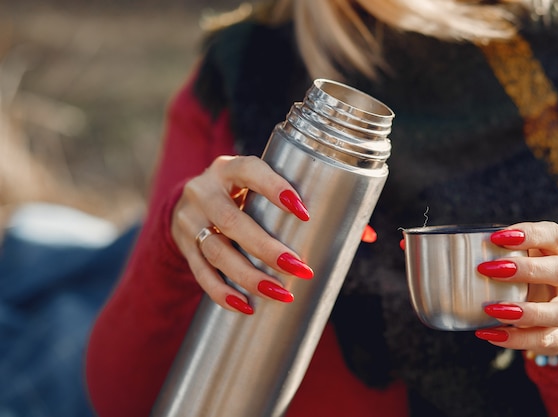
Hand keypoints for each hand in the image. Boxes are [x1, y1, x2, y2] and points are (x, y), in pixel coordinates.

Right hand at [171, 155, 312, 314]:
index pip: (250, 171)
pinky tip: (245, 305)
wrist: (187, 203)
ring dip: (249, 276)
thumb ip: (304, 202)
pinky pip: (201, 273)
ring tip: (280, 293)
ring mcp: (191, 220)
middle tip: (298, 267)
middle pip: (232, 221)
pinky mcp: (184, 246)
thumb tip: (365, 235)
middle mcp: (205, 191)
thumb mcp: (257, 184)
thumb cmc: (240, 193)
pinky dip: (222, 292)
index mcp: (229, 169)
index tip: (303, 212)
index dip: (275, 188)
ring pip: (217, 251)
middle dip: (266, 248)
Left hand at [474, 221, 557, 355]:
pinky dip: (517, 339)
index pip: (553, 235)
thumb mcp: (515, 260)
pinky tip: (491, 334)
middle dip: (526, 270)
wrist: (550, 314)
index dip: (529, 234)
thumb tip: (437, 255)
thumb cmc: (523, 278)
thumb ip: (489, 255)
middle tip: (488, 270)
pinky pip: (547, 339)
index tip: (496, 237)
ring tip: (492, 310)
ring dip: (525, 311)